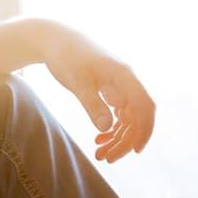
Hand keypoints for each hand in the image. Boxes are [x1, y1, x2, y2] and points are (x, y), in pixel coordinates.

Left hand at [41, 23, 155, 162]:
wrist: (53, 38)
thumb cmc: (66, 56)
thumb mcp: (78, 82)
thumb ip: (93, 104)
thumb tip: (108, 128)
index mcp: (124, 75)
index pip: (144, 106)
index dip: (144, 129)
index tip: (136, 151)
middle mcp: (125, 80)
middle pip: (135, 116)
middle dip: (124, 140)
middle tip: (106, 158)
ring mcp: (118, 85)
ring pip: (126, 117)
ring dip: (116, 137)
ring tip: (100, 154)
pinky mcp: (108, 88)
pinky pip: (116, 112)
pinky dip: (110, 127)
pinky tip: (98, 139)